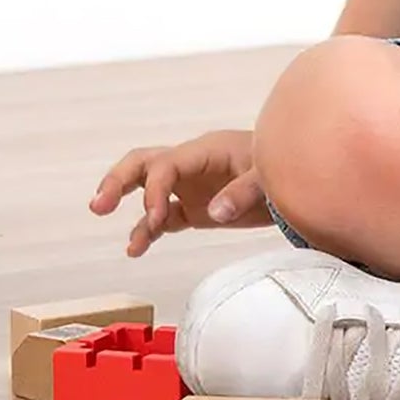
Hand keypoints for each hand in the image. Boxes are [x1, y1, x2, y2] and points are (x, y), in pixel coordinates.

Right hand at [89, 129, 268, 256]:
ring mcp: (191, 185)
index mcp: (208, 150)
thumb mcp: (270, 179)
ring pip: (147, 187)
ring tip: (113, 228)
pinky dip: (147, 230)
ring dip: (126, 204)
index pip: (166, 164)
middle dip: (118, 180)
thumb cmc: (286, 168)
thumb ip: (243, 192)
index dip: (155, 190)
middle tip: (99, 205)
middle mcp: (193, 164)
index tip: (155, 219)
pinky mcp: (195, 206)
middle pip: (144, 163)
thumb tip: (214, 211)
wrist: (301, 178)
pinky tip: (136, 249)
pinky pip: (162, 217)